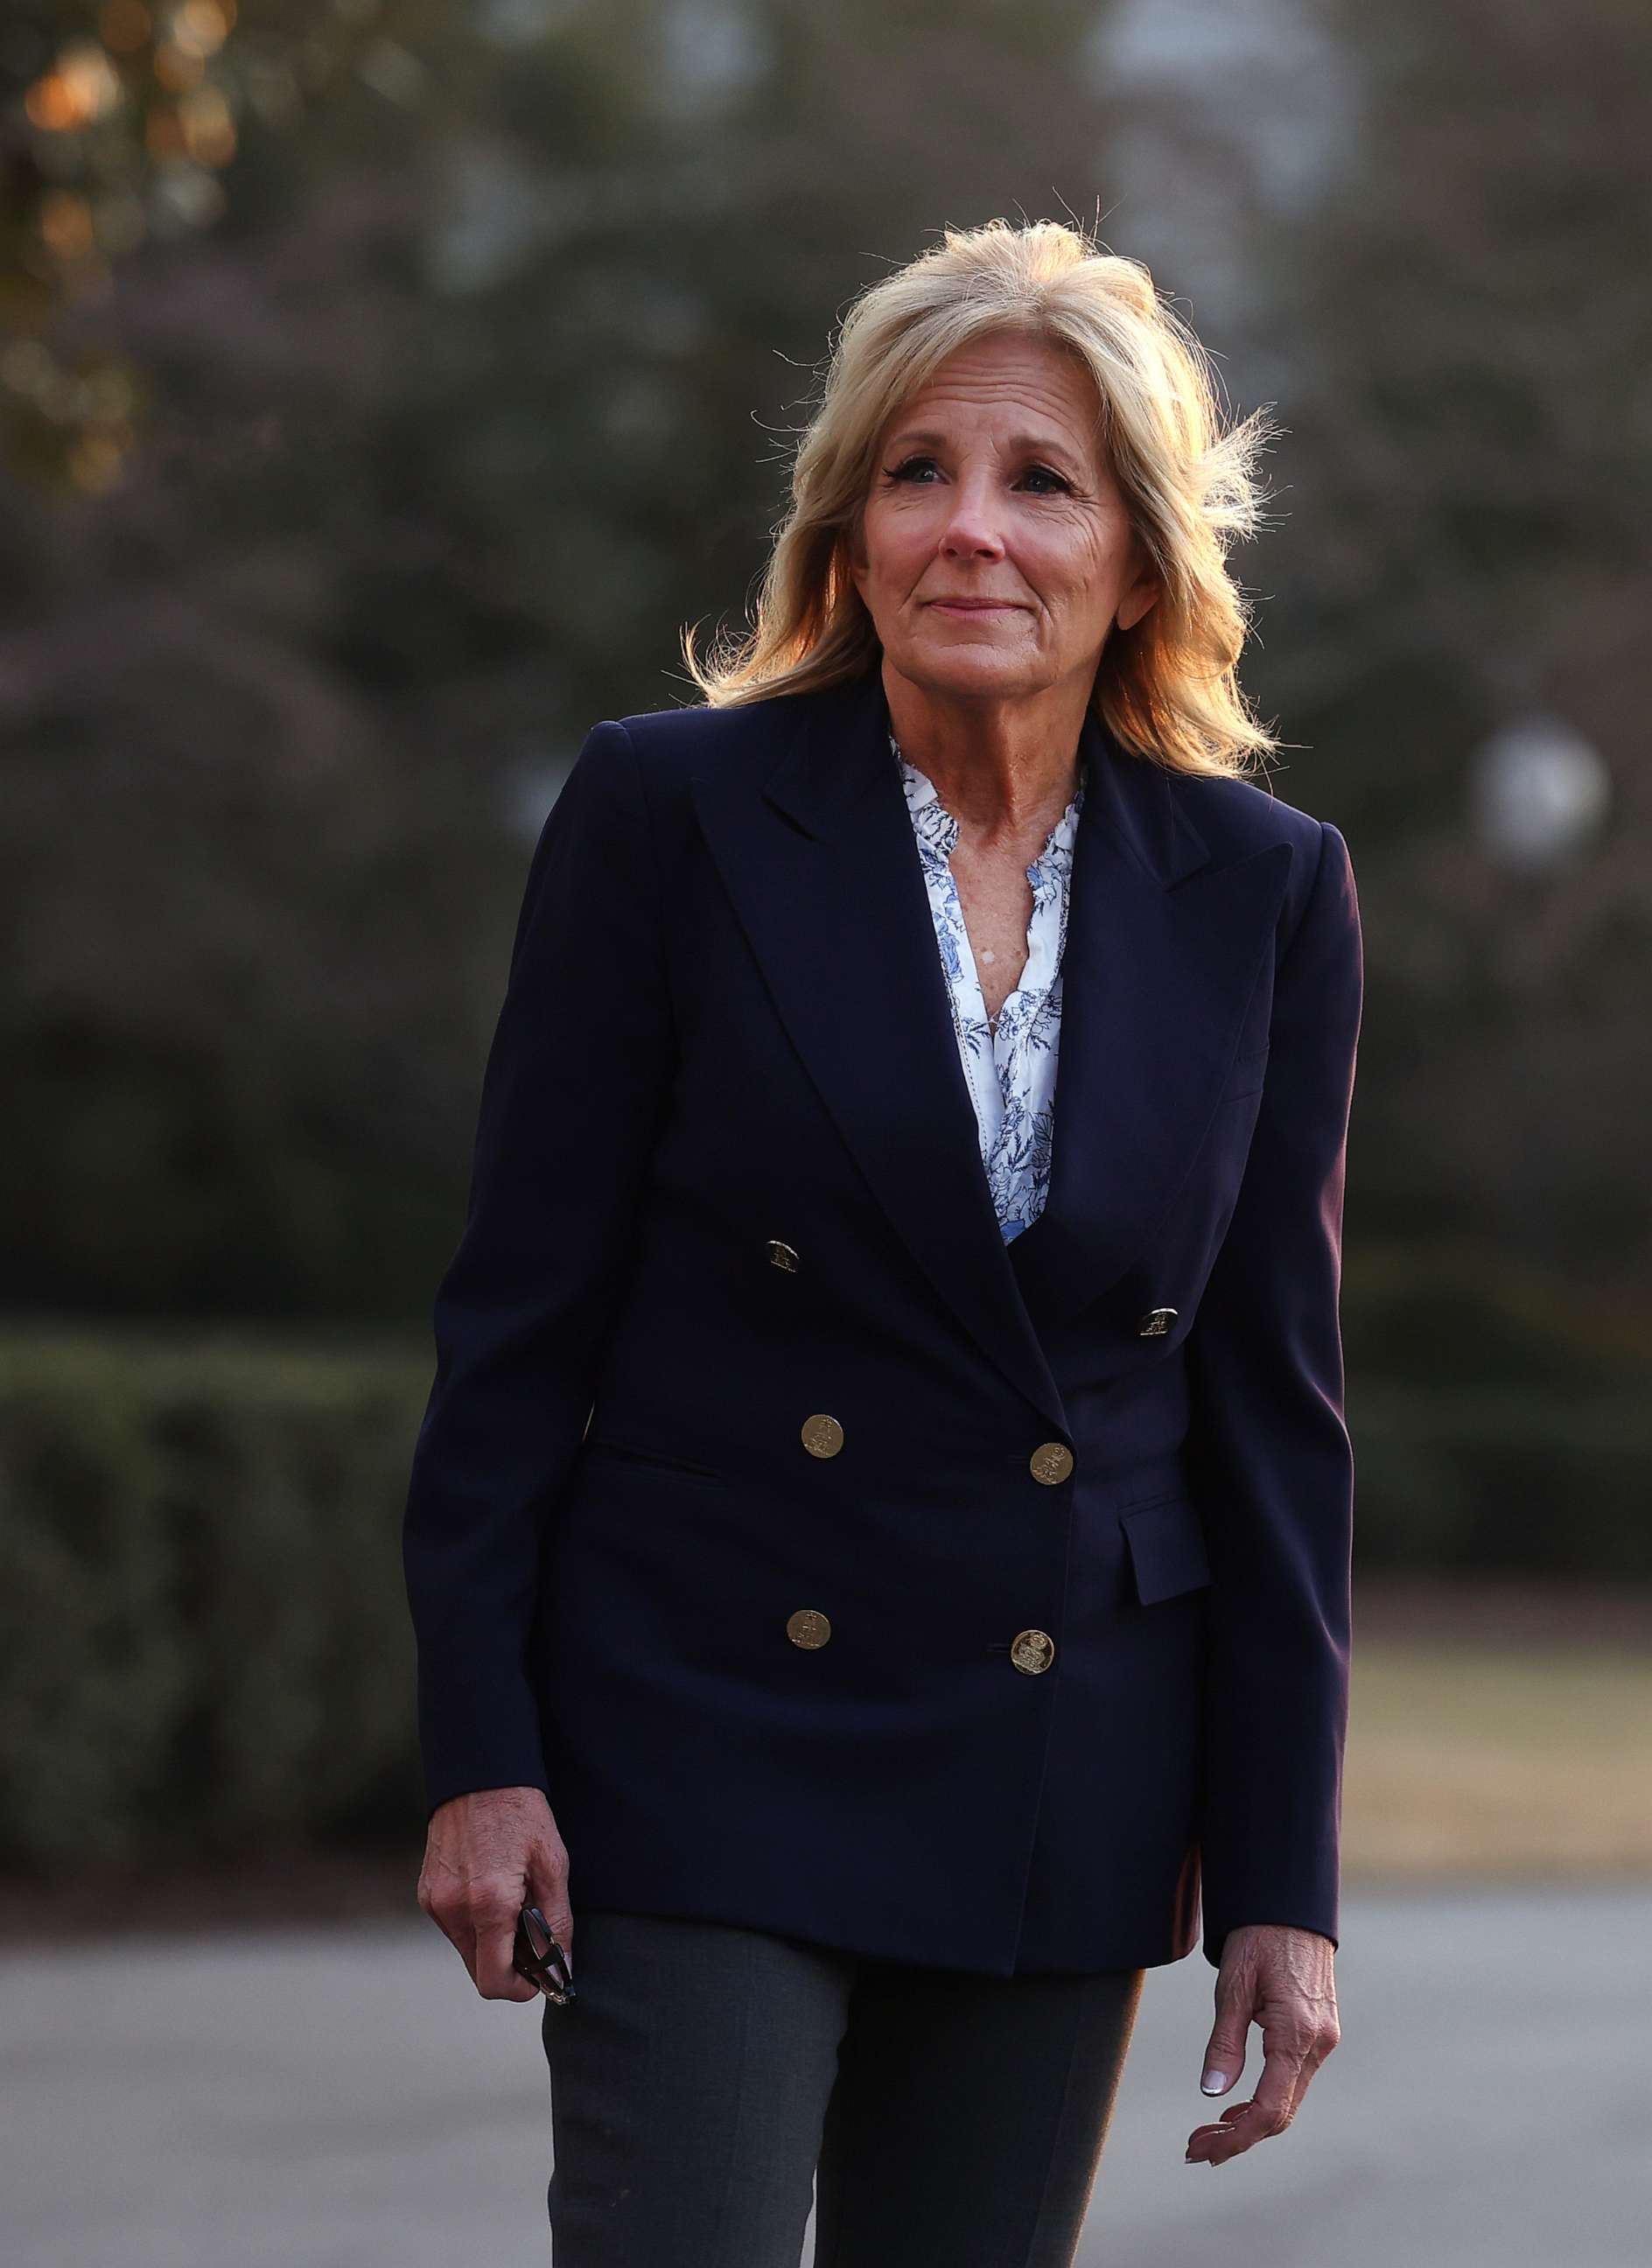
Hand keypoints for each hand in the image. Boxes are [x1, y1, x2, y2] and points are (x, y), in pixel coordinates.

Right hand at [417, 1785, 572, 2003]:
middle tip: (532, 1933)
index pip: (494, 1981)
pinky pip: (453, 1927)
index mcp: (488, 1904)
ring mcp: (434, 1902)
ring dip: (491, 1941)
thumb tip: (561, 1968)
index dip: (520, 1988)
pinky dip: (475, 1922)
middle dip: (508, 1963)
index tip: (539, 1976)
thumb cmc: (522, 1814)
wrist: (480, 1774)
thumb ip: (558, 1924)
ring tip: (513, 1902)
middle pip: (479, 1970)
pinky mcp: (427, 1892)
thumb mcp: (553, 1865)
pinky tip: (492, 1890)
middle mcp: (453, 1909)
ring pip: (467, 1950)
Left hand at [1185, 1923, 1338, 2166]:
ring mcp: (1324, 2040)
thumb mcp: (1233, 1985)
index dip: (1235, 2137)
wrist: (1292, 1903)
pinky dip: (1265, 2099)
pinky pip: (1293, 2079)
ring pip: (1288, 2100)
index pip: (1269, 2109)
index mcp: (1297, 2034)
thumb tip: (1211, 2094)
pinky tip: (1236, 2104)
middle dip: (1237, 2137)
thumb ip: (1225, 2042)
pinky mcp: (1320, 2033)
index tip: (1200, 2149)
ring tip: (1207, 2131)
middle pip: (1281, 2114)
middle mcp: (1318, 2044)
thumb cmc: (1260, 1936)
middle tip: (1194, 2148)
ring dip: (1249, 2122)